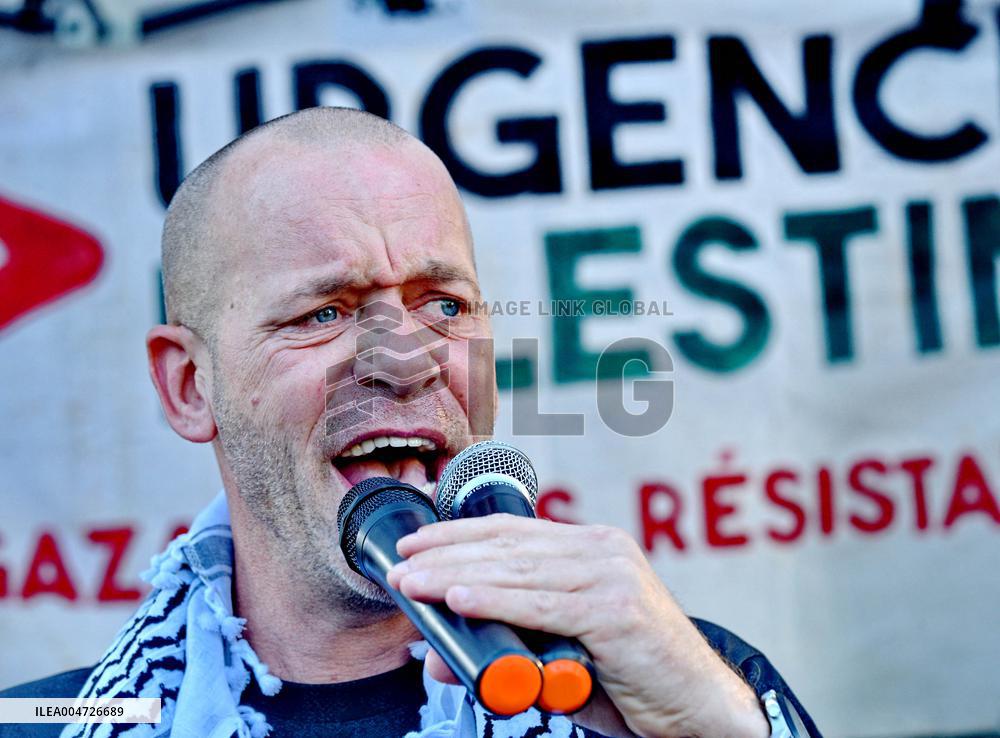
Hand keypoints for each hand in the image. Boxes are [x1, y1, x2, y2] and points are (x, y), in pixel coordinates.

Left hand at [385, 514, 767, 737]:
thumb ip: (507, 647)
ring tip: (413, 582)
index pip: (513, 531)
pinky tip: (458, 599)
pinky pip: (540, 605)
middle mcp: (602, 550)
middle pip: (508, 547)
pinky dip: (494, 601)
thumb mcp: (563, 656)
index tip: (416, 542)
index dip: (458, 534)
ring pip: (516, 571)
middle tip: (399, 566)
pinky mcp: (616, 611)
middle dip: (446, 555)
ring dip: (455, 575)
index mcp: (592, 548)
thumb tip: (439, 655)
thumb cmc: (633, 678)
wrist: (701, 707)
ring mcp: (611, 576)